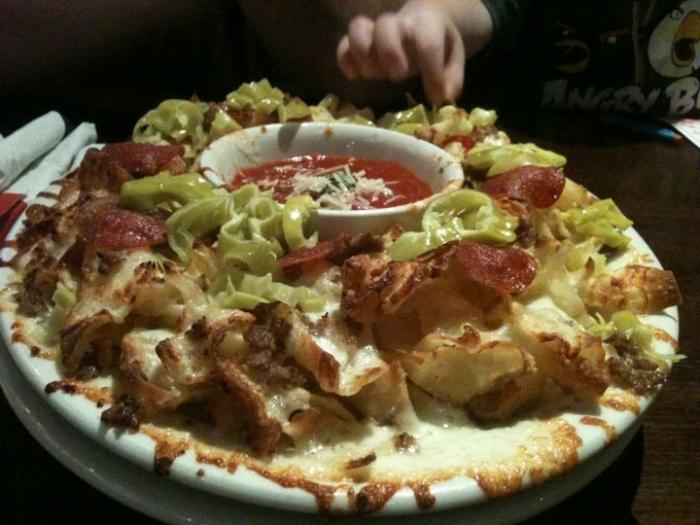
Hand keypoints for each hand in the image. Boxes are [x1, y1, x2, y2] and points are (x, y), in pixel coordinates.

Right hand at [336, 0, 466, 104]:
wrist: (421, 21)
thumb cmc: (437, 43)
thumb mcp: (453, 57)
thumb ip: (452, 77)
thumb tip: (444, 97)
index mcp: (426, 24)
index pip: (427, 41)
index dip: (431, 69)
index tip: (435, 95)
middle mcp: (398, 23)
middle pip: (386, 27)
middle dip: (389, 52)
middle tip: (398, 76)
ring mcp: (375, 31)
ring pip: (359, 29)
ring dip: (362, 53)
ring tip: (372, 75)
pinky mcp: (358, 42)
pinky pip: (344, 44)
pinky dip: (344, 59)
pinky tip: (353, 77)